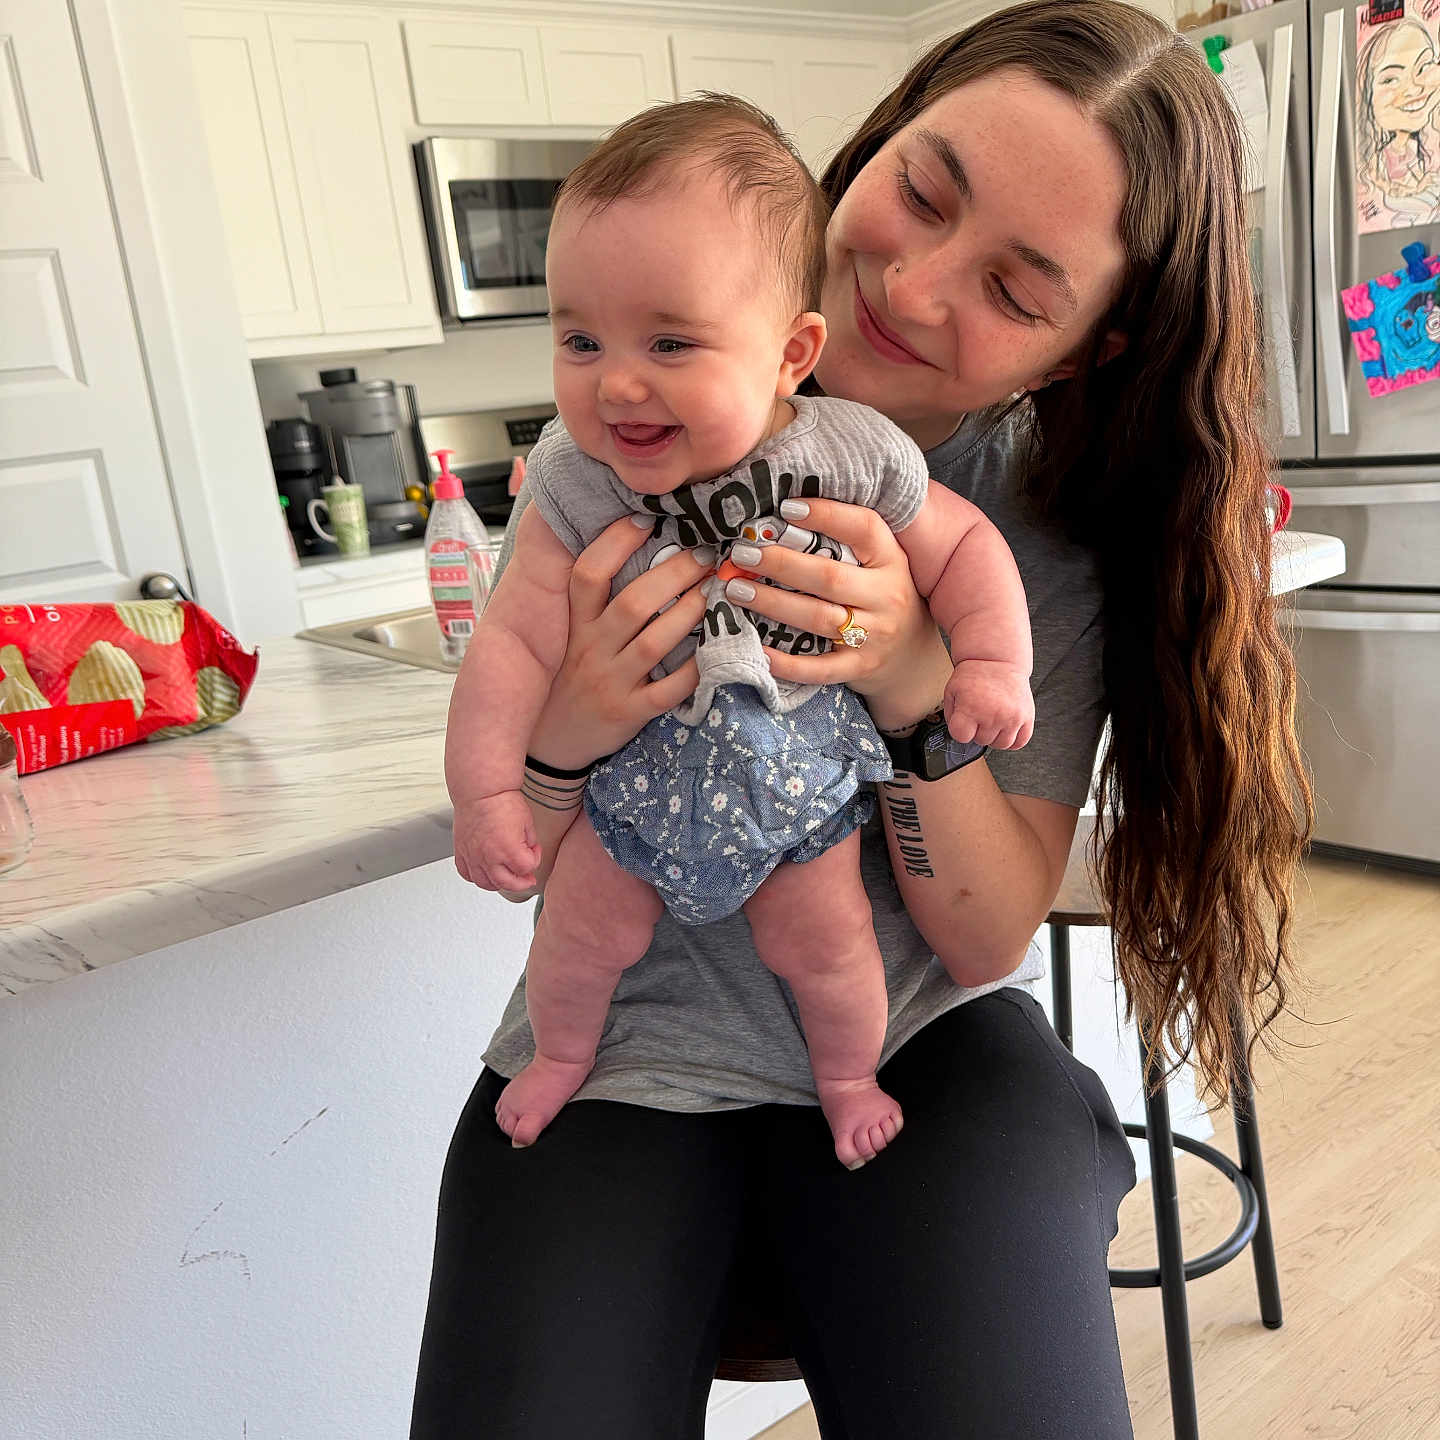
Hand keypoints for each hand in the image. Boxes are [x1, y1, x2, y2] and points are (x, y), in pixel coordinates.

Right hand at [454, 790, 541, 892]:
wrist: (480, 791)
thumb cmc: (501, 801)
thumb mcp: (527, 822)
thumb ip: (529, 842)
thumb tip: (528, 852)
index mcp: (508, 849)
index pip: (527, 868)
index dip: (535, 859)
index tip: (533, 850)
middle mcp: (489, 856)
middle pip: (508, 883)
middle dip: (521, 882)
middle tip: (526, 879)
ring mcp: (473, 856)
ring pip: (485, 883)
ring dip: (499, 883)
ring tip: (506, 877)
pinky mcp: (461, 852)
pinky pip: (467, 874)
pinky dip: (476, 876)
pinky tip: (484, 871)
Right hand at [526, 516, 712, 769]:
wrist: (549, 744)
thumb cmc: (568, 678)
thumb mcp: (567, 636)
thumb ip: (591, 601)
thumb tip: (627, 543)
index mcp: (574, 625)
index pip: (588, 575)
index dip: (615, 542)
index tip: (646, 519)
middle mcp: (590, 650)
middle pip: (633, 603)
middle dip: (674, 573)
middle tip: (705, 555)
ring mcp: (610, 683)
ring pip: (654, 642)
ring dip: (690, 613)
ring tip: (714, 592)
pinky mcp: (629, 714)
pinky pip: (668, 690)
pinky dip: (694, 670)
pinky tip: (716, 650)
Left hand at [721, 497, 953, 731]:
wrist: (913, 657)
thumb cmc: (883, 598)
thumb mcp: (882, 564)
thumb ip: (849, 541)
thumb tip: (784, 514)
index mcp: (892, 561)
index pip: (865, 528)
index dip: (827, 515)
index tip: (786, 508)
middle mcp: (886, 596)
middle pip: (829, 577)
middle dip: (781, 564)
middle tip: (742, 554)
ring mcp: (874, 636)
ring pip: (818, 619)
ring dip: (773, 603)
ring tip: (737, 590)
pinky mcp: (859, 668)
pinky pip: (819, 668)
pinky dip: (787, 663)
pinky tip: (759, 650)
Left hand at [943, 660, 1033, 749]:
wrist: (999, 660)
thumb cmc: (975, 675)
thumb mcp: (952, 691)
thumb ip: (951, 716)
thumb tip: (958, 735)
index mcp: (972, 708)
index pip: (962, 737)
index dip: (961, 730)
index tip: (964, 721)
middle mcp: (993, 714)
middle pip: (981, 741)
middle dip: (978, 730)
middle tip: (980, 714)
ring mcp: (1012, 717)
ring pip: (1001, 745)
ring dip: (995, 736)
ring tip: (993, 720)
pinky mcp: (1027, 717)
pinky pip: (1020, 742)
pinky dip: (1013, 739)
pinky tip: (1006, 727)